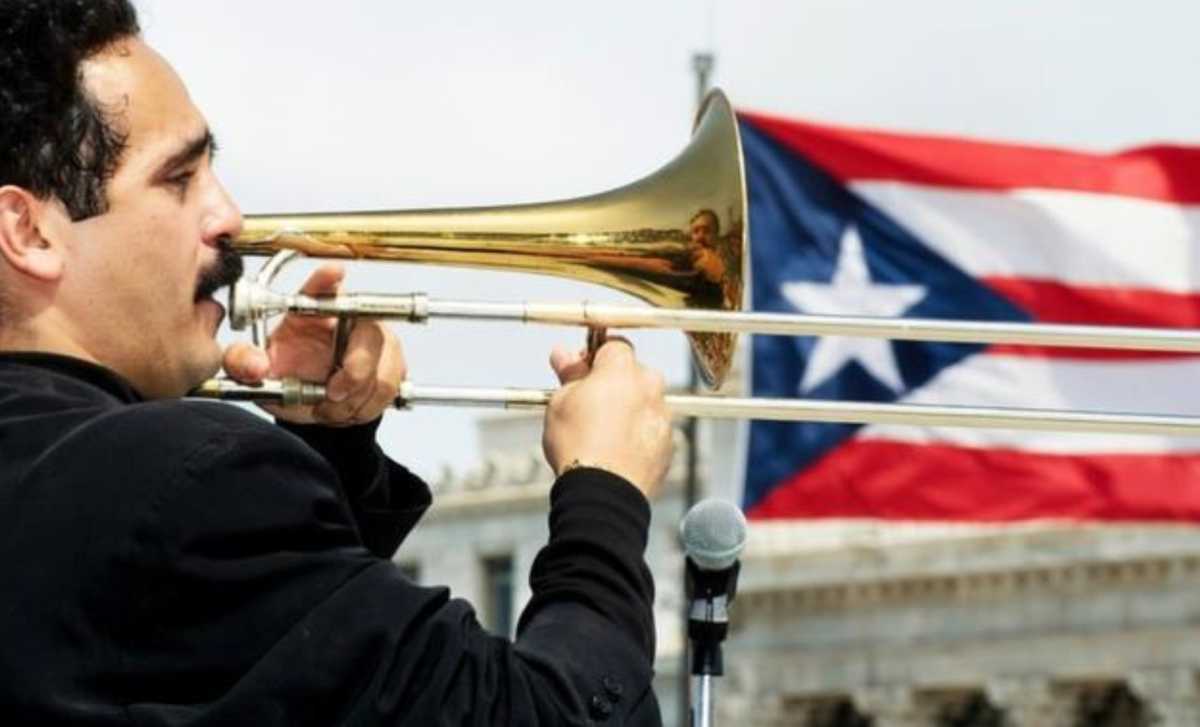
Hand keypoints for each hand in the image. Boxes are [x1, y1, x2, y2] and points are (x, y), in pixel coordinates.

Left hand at [222, 263, 406, 425]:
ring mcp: (376, 340)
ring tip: (332, 405)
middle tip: (332, 392)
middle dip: (357, 370)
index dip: (328, 279)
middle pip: (370, 333)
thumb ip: (243, 363)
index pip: (321, 287)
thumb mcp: (258, 372)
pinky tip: (348, 407)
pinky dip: (367, 406)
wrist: (312, 401)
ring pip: (383, 368)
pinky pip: (390, 386)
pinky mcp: (392, 363)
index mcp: (310, 310)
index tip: (334, 272)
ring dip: (358, 397)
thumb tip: (254, 365)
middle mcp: (348, 319)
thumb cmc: (287, 375)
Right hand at [542, 339, 672, 497]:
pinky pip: (652, 428)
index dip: (595, 356)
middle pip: (633, 373)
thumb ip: (569, 375)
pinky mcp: (668, 443)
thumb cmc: (578, 445)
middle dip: (613, 382)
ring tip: (601, 431)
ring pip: (644, 401)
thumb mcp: (561, 403)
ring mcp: (662, 416)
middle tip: (588, 402)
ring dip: (627, 408)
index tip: (581, 370)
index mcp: (622, 370)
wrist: (603, 492)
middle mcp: (649, 387)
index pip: (613, 346)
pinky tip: (617, 448)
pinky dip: (638, 433)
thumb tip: (563, 356)